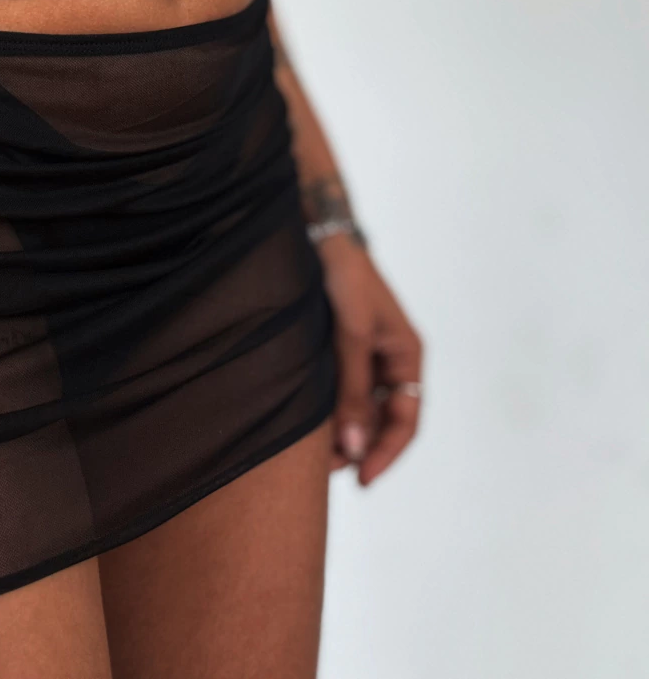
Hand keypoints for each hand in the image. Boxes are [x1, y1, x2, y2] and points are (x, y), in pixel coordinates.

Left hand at [316, 236, 423, 485]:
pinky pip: (341, 391)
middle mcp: (390, 360)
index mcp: (407, 355)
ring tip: (313, 455)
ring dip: (341, 432)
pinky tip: (309, 425)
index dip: (385, 453)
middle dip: (358, 447)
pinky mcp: (340, 349)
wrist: (319, 235)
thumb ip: (352, 392)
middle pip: (381, 420)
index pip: (406, 420)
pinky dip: (329, 411)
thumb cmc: (344, 277)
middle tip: (327, 472)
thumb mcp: (351, 336)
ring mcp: (365, 356)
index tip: (361, 480)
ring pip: (359, 409)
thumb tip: (353, 447)